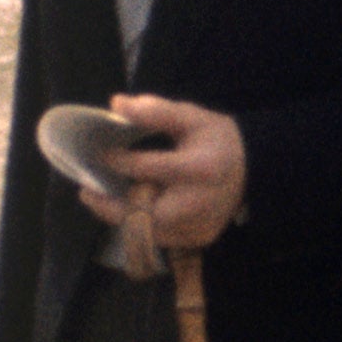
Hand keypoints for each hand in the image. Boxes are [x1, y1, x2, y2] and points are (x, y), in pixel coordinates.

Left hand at [100, 93, 247, 257]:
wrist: (254, 169)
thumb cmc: (218, 140)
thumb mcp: (191, 117)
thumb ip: (155, 111)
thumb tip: (116, 104)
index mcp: (200, 168)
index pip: (148, 168)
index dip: (117, 161)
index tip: (98, 154)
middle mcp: (200, 203)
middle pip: (143, 213)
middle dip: (109, 205)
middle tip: (87, 191)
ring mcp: (200, 225)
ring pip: (147, 230)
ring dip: (121, 216)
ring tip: (102, 199)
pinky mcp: (199, 237)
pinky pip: (160, 236)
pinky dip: (140, 224)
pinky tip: (131, 208)